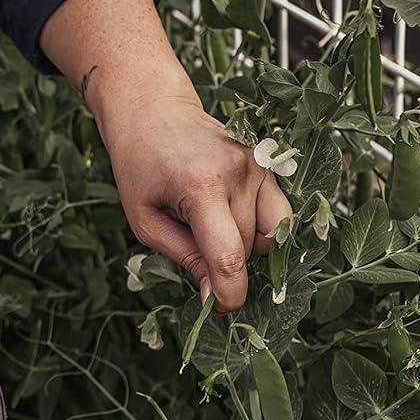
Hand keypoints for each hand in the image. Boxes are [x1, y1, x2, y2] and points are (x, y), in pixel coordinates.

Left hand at [37, 0, 291, 309]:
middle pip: (249, 248)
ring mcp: (260, 164)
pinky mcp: (269, 161)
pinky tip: (230, 213)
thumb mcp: (145, 219)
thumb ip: (183, 257)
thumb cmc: (140, 165)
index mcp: (200, 186)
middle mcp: (239, 172)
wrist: (153, 109)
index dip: (230, 292)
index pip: (229, 254)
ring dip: (247, 245)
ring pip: (272, 234)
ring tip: (211, 226)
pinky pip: (279, 213)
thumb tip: (213, 296)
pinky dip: (261, 226)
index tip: (221, 309)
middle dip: (226, 262)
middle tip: (192, 244)